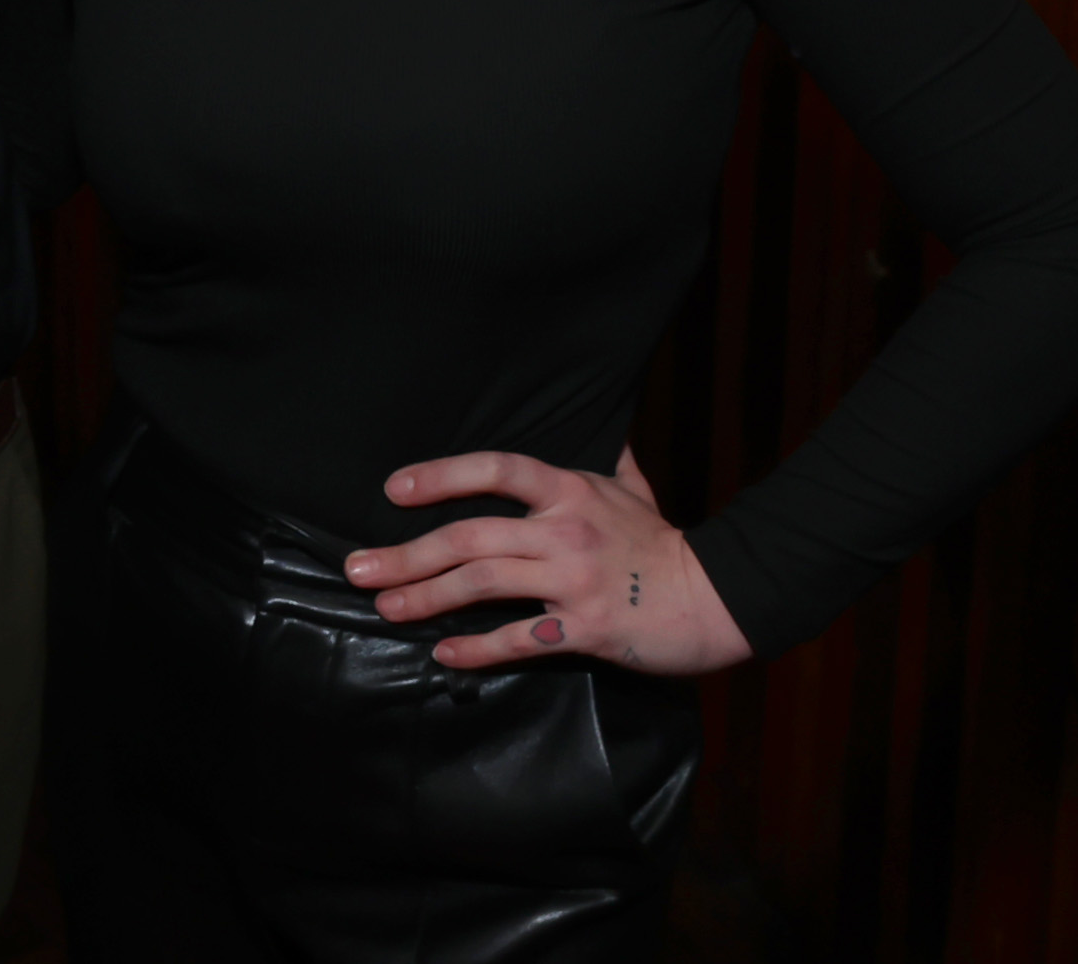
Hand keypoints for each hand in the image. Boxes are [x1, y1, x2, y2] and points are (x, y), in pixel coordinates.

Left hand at [343, 445, 754, 676]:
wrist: (717, 597)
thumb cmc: (664, 543)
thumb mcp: (635, 488)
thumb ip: (607, 459)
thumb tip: (604, 424)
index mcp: (570, 490)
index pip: (496, 468)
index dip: (442, 475)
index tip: (393, 490)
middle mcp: (566, 530)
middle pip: (469, 537)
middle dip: (407, 554)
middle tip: (359, 569)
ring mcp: (575, 580)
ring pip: (483, 584)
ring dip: (427, 597)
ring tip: (387, 608)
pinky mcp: (587, 628)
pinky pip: (520, 638)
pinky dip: (477, 648)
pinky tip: (444, 652)